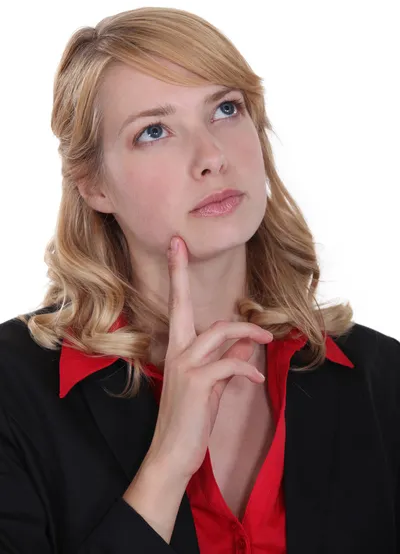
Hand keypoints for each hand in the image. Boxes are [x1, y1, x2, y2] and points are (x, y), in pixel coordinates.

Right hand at [146, 236, 273, 481]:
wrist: (171, 455)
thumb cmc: (189, 419)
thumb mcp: (209, 386)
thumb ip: (226, 360)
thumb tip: (246, 345)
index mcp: (177, 349)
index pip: (175, 306)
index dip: (175, 275)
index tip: (174, 246)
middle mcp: (176, 351)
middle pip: (185, 305)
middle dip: (182, 274)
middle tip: (193, 257)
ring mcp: (183, 366)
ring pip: (218, 332)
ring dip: (248, 333)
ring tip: (266, 341)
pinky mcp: (196, 383)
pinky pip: (230, 365)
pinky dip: (248, 369)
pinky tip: (256, 379)